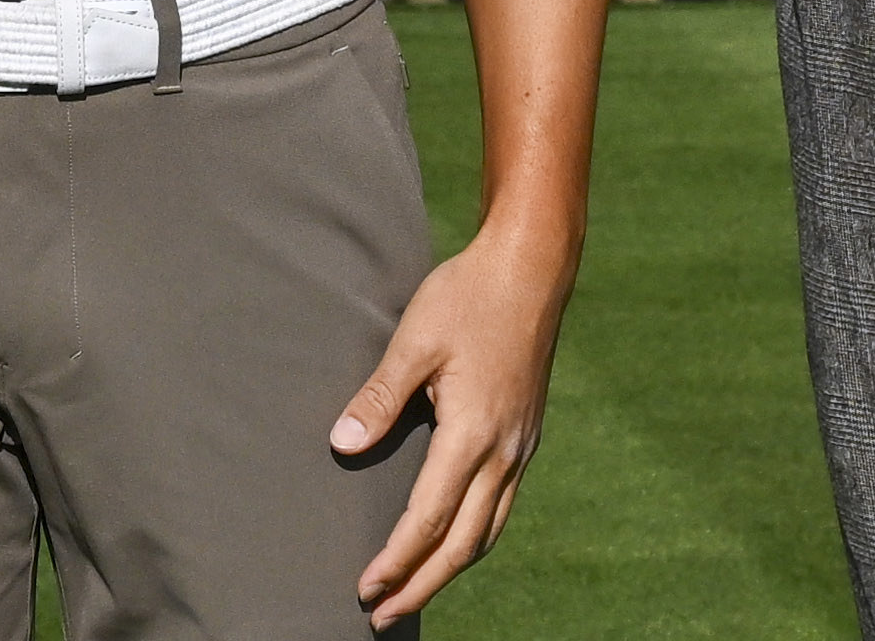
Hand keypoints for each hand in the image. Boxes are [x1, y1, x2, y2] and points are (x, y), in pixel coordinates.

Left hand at [332, 220, 576, 626]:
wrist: (532, 267)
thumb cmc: (468, 296)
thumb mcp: (415, 339)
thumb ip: (379, 396)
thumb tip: (343, 445)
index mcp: (473, 434)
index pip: (428, 520)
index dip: (396, 561)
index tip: (365, 588)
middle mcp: (504, 452)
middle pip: (462, 544)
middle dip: (421, 585)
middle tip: (381, 616)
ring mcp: (521, 447)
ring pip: (487, 531)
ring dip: (449, 569)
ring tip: (414, 591)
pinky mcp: (526, 435)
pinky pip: (500, 506)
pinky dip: (473, 537)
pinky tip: (453, 539)